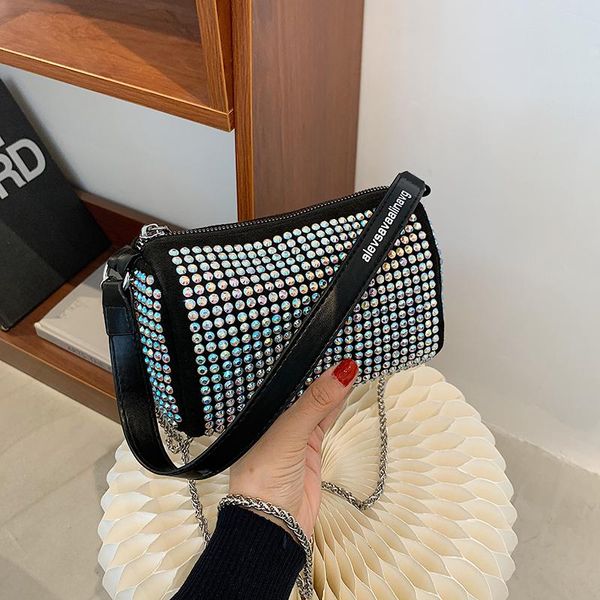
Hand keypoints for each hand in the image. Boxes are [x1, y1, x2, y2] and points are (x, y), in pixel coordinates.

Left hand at [228, 359, 357, 536]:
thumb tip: (343, 370)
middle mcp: (274, 420)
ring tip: (348, 361)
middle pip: (300, 389)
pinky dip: (336, 404)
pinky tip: (345, 387)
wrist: (273, 526)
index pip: (281, 379)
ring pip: (315, 403)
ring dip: (331, 386)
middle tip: (339, 345)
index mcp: (259, 412)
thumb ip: (315, 403)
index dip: (299, 361)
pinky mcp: (309, 449)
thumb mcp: (289, 433)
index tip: (319, 340)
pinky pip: (324, 420)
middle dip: (318, 371)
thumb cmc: (264, 477)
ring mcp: (293, 434)